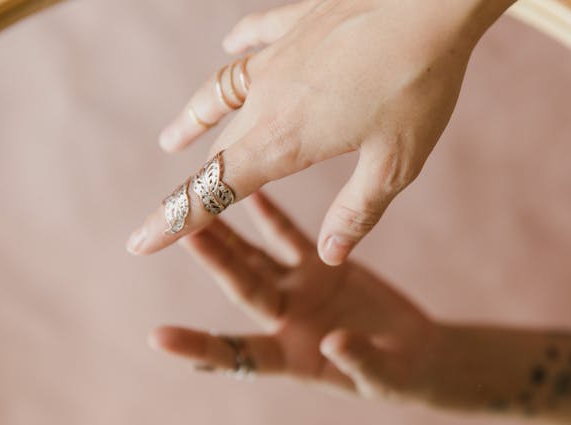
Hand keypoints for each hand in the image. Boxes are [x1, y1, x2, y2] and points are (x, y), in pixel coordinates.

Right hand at [127, 0, 511, 263]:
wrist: (431, 2)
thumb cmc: (419, 85)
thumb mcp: (395, 164)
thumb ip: (358, 212)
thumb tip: (330, 254)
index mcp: (285, 140)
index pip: (215, 189)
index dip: (175, 219)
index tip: (138, 243)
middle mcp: (267, 97)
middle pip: (220, 147)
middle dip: (197, 183)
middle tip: (177, 210)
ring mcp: (279, 55)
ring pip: (221, 92)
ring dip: (195, 117)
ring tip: (172, 135)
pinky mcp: (299, 23)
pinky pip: (255, 36)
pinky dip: (238, 46)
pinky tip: (229, 42)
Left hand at [149, 192, 438, 399]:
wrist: (415, 352)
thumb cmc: (398, 377)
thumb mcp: (384, 377)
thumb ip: (359, 361)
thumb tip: (334, 342)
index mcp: (290, 356)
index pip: (238, 353)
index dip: (199, 346)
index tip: (157, 337)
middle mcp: (285, 319)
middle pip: (242, 286)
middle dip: (214, 260)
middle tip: (182, 229)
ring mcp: (300, 289)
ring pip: (256, 257)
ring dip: (229, 232)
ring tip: (201, 197)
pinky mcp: (320, 268)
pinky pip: (289, 237)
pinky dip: (270, 215)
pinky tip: (251, 191)